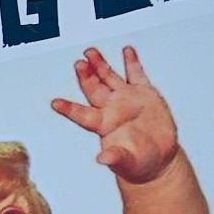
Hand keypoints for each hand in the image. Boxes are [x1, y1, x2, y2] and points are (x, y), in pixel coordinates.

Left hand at [52, 47, 177, 183]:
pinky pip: (136, 74)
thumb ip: (116, 159)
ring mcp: (126, 98)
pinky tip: (127, 50)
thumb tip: (103, 159)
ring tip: (90, 52)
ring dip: (100, 64)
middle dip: (85, 77)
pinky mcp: (144, 94)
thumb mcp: (127, 163)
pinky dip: (132, 62)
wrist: (158, 157)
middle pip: (93, 89)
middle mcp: (111, 108)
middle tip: (79, 64)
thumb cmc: (138, 164)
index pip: (82, 115)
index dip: (69, 109)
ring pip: (109, 77)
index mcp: (103, 125)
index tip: (55, 103)